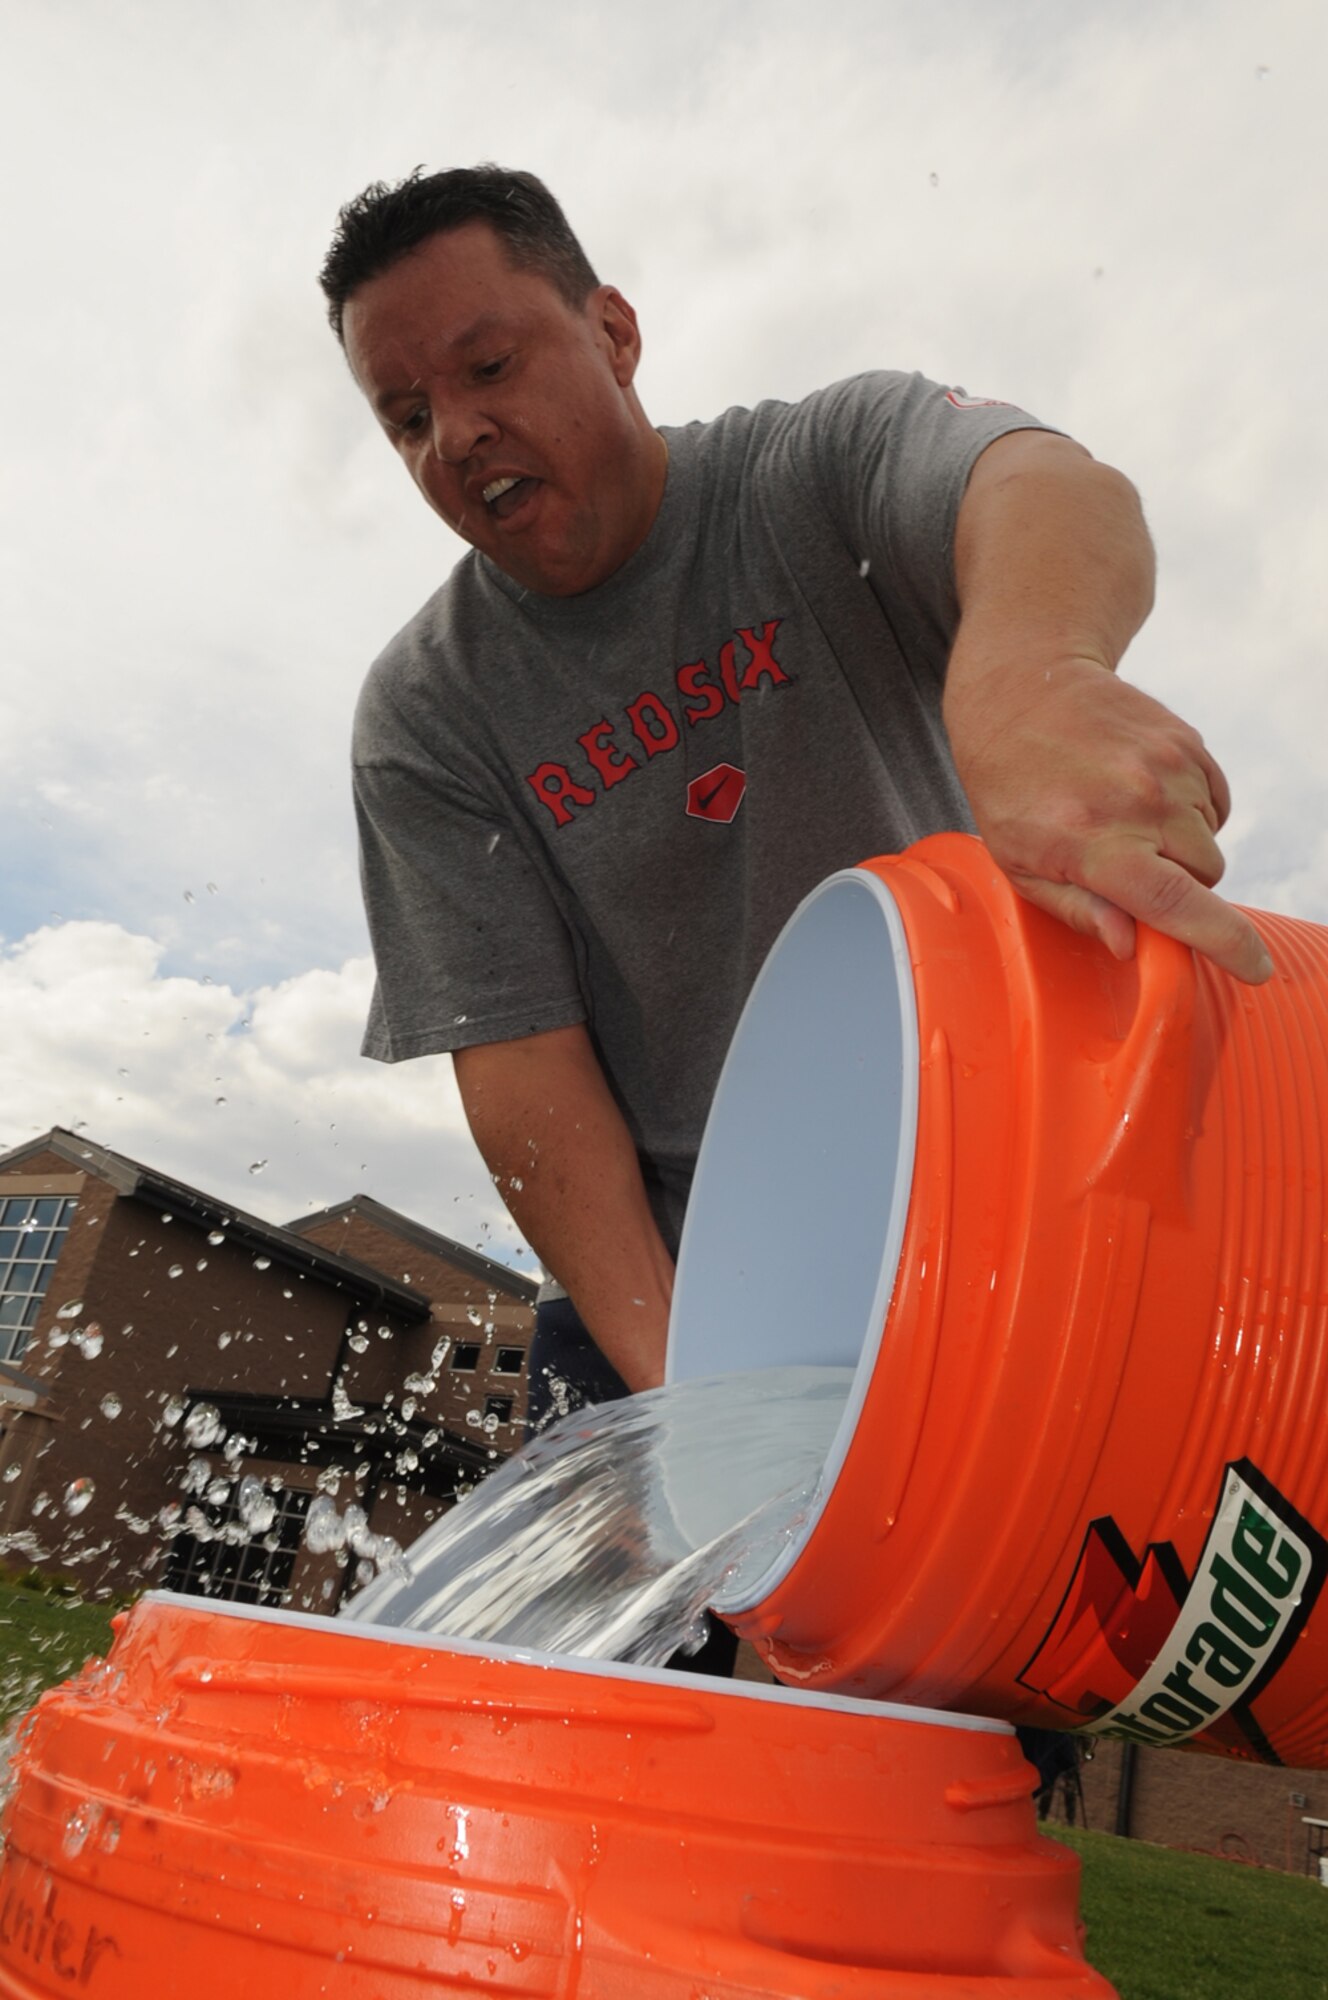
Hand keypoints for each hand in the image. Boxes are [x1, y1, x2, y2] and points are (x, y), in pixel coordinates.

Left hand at [945, 654, 1272, 984]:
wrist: (1023, 692)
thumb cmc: (1011, 791)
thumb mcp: (1019, 865)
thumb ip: (1077, 909)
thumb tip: (1129, 944)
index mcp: (1095, 841)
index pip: (1178, 903)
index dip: (1224, 942)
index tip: (1255, 967)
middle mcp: (1142, 802)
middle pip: (1206, 878)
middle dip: (1179, 888)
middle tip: (1127, 868)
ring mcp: (1170, 766)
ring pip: (1211, 841)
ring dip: (1181, 848)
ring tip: (1124, 822)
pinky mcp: (1188, 742)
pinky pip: (1215, 804)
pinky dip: (1190, 813)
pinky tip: (1144, 798)